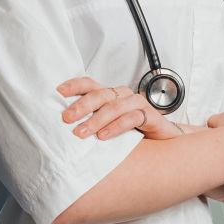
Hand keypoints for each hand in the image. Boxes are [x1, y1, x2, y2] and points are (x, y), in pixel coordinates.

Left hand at [57, 76, 182, 140]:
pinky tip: (104, 136)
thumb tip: (65, 126)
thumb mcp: (109, 126)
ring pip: (114, 107)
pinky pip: (132, 118)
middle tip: (66, 118)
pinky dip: (116, 127)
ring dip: (96, 120)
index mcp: (111, 95)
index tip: (58, 92)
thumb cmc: (134, 132)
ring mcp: (137, 104)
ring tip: (82, 132)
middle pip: (100, 95)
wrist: (165, 139)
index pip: (90, 84)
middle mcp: (123, 96)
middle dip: (81, 106)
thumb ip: (92, 122)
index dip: (75, 85)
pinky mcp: (150, 116)